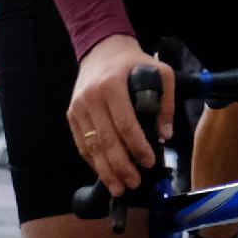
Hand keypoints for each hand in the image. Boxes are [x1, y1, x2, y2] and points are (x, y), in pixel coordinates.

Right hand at [67, 34, 174, 197]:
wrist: (101, 49)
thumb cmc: (132, 63)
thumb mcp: (159, 72)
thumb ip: (166, 102)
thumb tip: (164, 135)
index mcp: (111, 86)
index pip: (125, 123)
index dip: (137, 146)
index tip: (149, 161)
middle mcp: (91, 98)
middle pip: (106, 139)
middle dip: (121, 165)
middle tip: (134, 183)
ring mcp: (78, 107)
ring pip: (90, 146)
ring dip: (105, 170)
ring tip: (119, 188)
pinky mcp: (72, 114)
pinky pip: (81, 143)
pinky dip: (92, 161)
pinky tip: (105, 174)